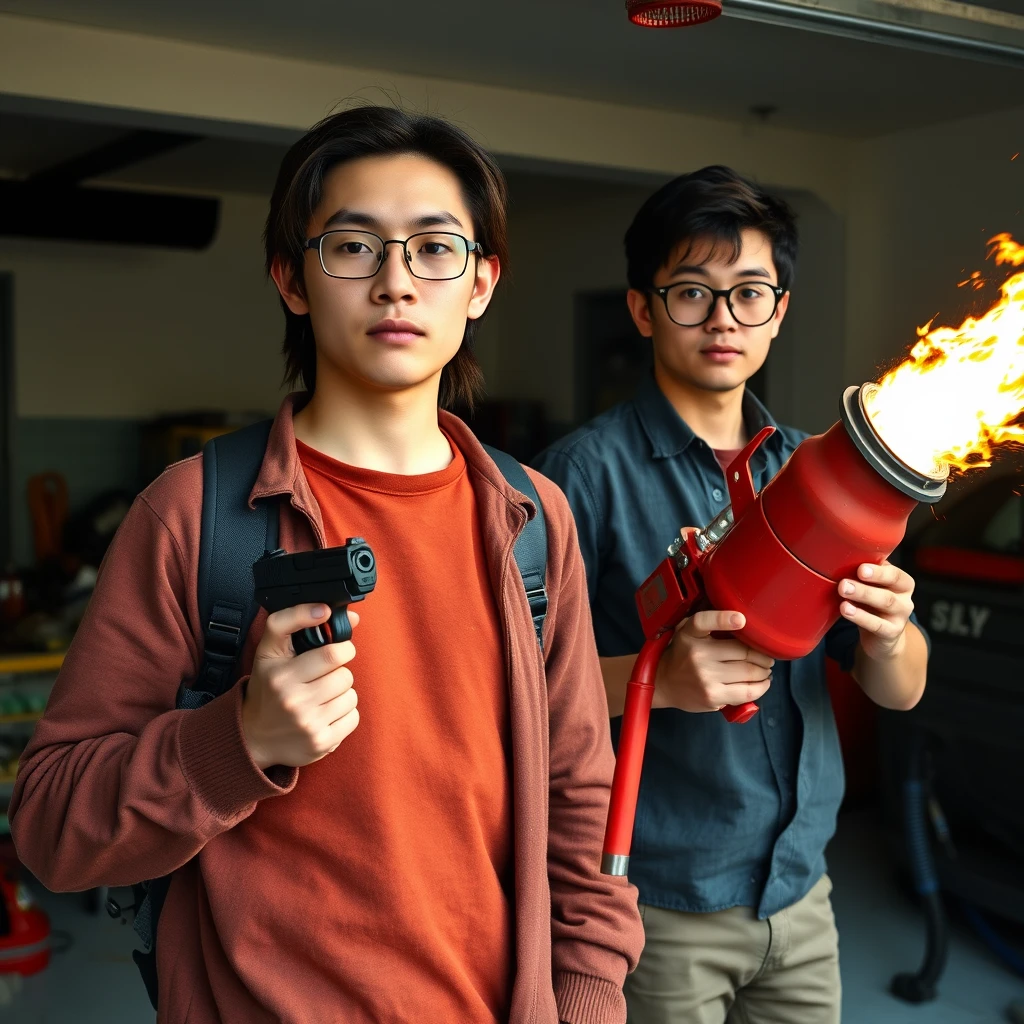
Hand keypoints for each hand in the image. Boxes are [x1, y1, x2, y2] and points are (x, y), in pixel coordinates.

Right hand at [241, 603, 360, 769]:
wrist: (253, 736)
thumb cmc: (267, 687)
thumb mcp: (269, 649)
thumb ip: (296, 619)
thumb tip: (343, 614)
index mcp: (280, 675)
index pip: (331, 654)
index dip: (342, 648)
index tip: (338, 649)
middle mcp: (293, 701)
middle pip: (344, 675)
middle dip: (339, 671)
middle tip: (324, 675)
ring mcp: (308, 725)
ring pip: (351, 696)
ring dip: (341, 693)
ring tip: (321, 695)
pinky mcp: (321, 743)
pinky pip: (353, 717)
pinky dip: (344, 714)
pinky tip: (325, 713)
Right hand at [653, 610, 773, 712]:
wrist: (663, 683)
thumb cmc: (683, 655)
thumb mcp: (688, 633)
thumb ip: (709, 624)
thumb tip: (745, 620)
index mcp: (690, 634)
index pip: (704, 621)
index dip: (724, 618)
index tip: (742, 619)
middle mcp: (697, 654)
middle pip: (744, 651)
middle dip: (762, 654)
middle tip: (767, 655)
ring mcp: (705, 677)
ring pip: (750, 672)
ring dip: (764, 670)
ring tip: (765, 668)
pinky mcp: (713, 697)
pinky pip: (747, 691)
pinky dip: (762, 686)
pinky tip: (763, 682)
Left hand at [838, 561, 914, 660]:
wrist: (881, 637)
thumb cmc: (873, 604)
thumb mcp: (872, 588)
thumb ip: (864, 574)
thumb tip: (842, 557)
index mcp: (902, 583)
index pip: (895, 574)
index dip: (879, 571)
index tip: (860, 568)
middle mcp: (905, 599)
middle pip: (890, 588)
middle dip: (867, 584)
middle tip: (844, 582)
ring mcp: (900, 617)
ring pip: (885, 603)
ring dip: (862, 595)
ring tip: (843, 591)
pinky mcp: (891, 633)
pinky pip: (877, 625)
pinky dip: (861, 617)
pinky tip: (846, 610)